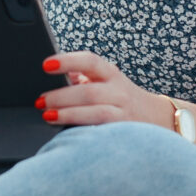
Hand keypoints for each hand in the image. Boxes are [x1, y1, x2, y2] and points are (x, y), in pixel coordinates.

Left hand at [37, 52, 174, 129]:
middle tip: (40, 101)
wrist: (156, 117)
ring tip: (48, 115)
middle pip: (88, 92)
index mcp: (110, 74)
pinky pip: (103, 131)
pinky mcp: (124, 133)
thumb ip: (81, 76)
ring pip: (96, 112)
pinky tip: (68, 133)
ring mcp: (123, 113)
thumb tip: (54, 73)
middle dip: (61, 97)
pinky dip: (84, 130)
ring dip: (69, 114)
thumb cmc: (119, 97)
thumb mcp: (104, 80)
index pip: (90, 61)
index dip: (68, 61)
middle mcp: (118, 91)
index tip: (46, 65)